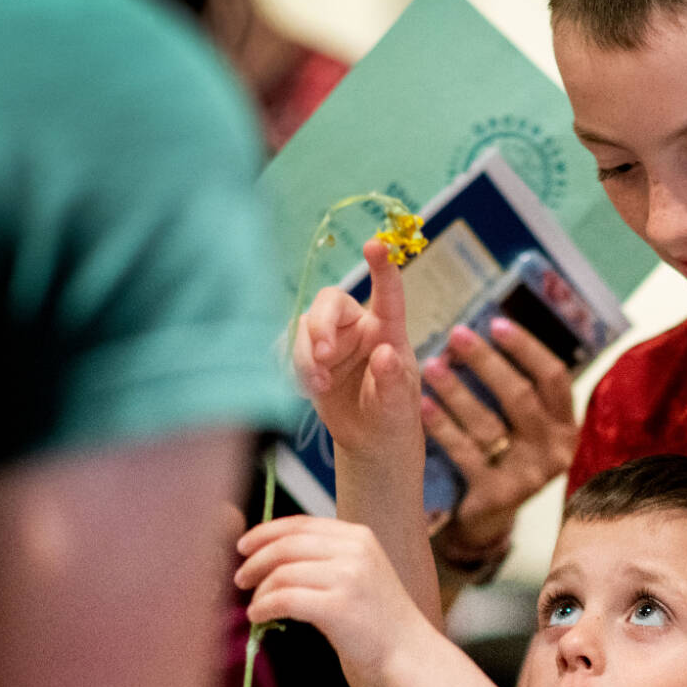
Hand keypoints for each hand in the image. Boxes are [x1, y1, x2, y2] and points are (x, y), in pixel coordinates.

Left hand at [235, 514, 427, 674]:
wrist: (409, 661)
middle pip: (287, 545)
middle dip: (256, 561)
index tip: (243, 546)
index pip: (301, 524)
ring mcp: (349, 578)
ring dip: (259, 592)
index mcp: (359, 537)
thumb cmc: (379, 625)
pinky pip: (285, 600)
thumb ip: (327, 558)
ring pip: (282, 573)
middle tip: (240, 580)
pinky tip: (259, 618)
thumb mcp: (359, 576)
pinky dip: (264, 607)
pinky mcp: (339, 607)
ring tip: (254, 608)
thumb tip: (271, 554)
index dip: (265, 532)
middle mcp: (355, 551)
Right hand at [292, 237, 420, 459]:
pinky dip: (291, 368)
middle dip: (321, 326)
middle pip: (330, 301)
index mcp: (387, 330)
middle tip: (322, 356)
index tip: (376, 245)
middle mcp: (357, 327)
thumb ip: (393, 380)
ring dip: (304, 355)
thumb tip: (385, 354)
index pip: (387, 295)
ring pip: (303, 325)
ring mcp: (330, 340)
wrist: (370, 441)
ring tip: (319, 386)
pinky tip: (308, 390)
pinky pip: (287, 348)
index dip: (382, 267)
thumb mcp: (399, 404)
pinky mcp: (307, 356)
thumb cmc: (393, 416)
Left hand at [421, 317, 578, 553]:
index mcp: (565, 425)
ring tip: (430, 366)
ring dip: (457, 391)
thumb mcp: (525, 425)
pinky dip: (443, 428)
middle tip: (455, 335)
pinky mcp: (499, 495)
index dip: (526, 349)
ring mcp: (529, 475)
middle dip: (485, 362)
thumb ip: (522, 387)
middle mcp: (555, 450)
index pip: (554, 377)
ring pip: (489, 424)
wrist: (492, 518)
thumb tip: (491, 327)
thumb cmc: (506, 456)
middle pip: (520, 397)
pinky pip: (466, 454)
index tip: (495, 323)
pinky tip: (422, 406)